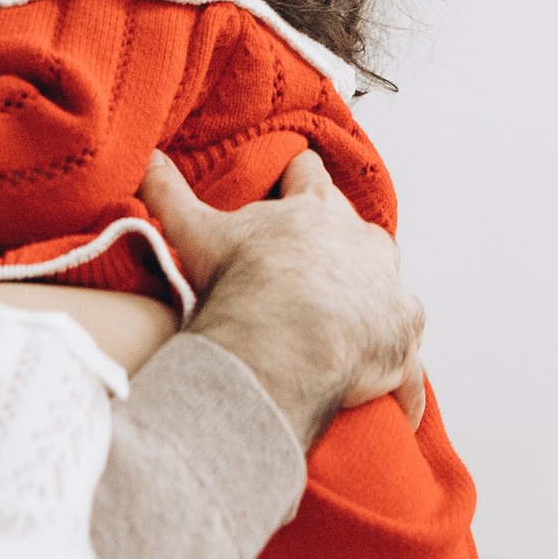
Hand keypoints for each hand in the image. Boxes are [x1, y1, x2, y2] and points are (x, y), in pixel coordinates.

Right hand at [139, 147, 426, 447]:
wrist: (283, 341)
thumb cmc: (245, 284)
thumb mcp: (195, 232)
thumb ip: (169, 191)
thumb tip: (147, 154)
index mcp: (315, 209)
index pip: (308, 175)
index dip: (297, 176)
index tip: (292, 177)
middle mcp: (362, 242)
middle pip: (357, 231)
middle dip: (341, 245)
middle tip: (314, 265)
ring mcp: (388, 289)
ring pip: (390, 288)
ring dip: (375, 302)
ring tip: (352, 327)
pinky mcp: (401, 339)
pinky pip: (410, 365)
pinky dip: (403, 383)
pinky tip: (394, 404)